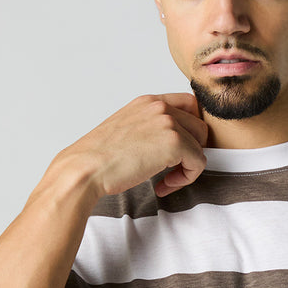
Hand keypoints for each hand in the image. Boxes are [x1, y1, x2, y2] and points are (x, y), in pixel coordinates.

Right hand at [53, 93, 208, 197]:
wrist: (86, 169)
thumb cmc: (99, 158)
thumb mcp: (127, 131)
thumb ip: (150, 129)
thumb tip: (170, 144)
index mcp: (147, 102)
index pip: (188, 104)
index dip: (190, 129)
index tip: (180, 150)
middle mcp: (159, 107)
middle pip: (199, 127)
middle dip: (190, 150)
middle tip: (172, 169)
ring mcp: (167, 123)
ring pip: (201, 146)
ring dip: (187, 167)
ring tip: (166, 180)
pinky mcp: (174, 143)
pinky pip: (198, 163)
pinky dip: (186, 179)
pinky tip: (164, 185)